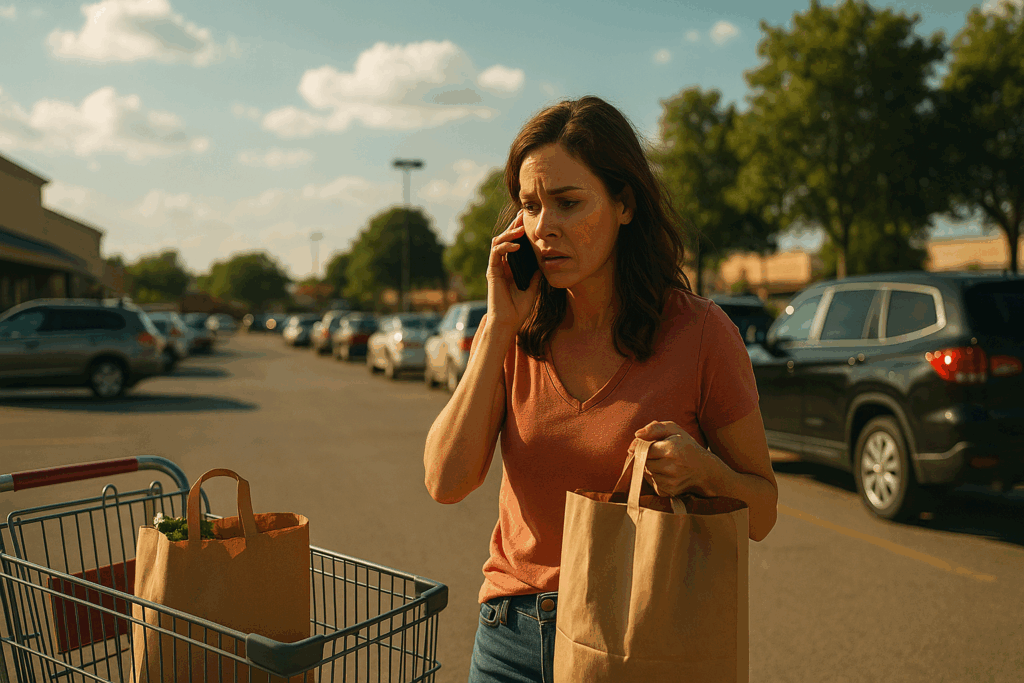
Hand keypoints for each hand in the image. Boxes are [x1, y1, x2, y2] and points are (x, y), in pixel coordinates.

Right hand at [486, 210, 541, 332]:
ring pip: (498, 242)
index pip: (514, 243)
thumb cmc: (519, 308)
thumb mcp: (533, 287)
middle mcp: (501, 264)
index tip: (529, 220)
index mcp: (510, 267)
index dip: (520, 231)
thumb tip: (544, 261)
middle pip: (505, 238)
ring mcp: (496, 267)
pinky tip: (516, 245)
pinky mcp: (492, 271)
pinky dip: (505, 246)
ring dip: (509, 233)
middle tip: (524, 215)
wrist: (508, 322)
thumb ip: (535, 274)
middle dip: (514, 225)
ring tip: (521, 229)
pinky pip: (496, 253)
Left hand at [628, 421, 724, 497]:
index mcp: (671, 449)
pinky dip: (654, 476)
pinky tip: (665, 472)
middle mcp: (671, 467)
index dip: (641, 446)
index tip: (644, 444)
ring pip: (646, 472)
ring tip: (663, 462)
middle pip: (643, 461)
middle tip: (657, 453)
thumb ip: (654, 428)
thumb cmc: (687, 446)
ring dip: (650, 467)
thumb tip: (637, 434)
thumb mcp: (674, 430)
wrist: (704, 470)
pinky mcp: (668, 491)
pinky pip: (651, 482)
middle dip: (646, 456)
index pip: (644, 449)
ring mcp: (670, 481)